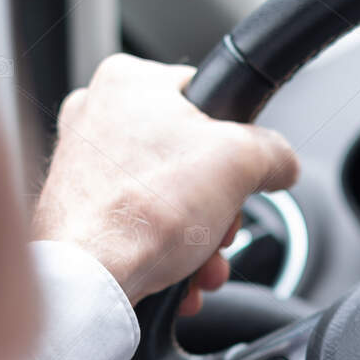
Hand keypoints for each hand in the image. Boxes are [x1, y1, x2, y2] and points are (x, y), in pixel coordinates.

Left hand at [32, 54, 298, 312]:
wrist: (90, 278)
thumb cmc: (144, 212)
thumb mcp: (242, 163)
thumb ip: (276, 153)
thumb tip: (282, 165)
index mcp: (129, 81)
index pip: (206, 99)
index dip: (237, 141)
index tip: (242, 174)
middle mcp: (95, 114)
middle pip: (189, 157)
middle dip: (217, 206)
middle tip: (221, 227)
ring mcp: (81, 164)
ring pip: (166, 198)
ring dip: (198, 237)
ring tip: (203, 264)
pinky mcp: (76, 210)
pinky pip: (139, 225)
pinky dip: (165, 252)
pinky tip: (178, 276)